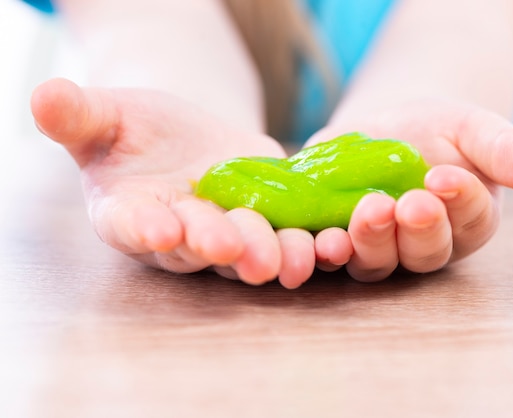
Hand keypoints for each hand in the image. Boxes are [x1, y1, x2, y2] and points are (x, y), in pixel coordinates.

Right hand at [31, 78, 316, 287]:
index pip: (131, 227)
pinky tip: (332, 238)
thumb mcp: (104, 117)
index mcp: (130, 216)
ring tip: (292, 257)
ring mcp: (228, 235)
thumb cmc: (133, 131)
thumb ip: (77, 115)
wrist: (181, 139)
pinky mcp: (269, 222)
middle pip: (197, 248)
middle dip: (216, 247)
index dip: (143, 229)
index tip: (156, 229)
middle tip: (234, 246)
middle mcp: (180, 239)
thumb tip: (42, 97)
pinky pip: (289, 236)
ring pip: (248, 253)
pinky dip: (311, 241)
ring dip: (271, 256)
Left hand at [307, 99, 512, 280]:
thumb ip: (505, 150)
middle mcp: (421, 246)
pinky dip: (326, 248)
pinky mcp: (335, 236)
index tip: (447, 177)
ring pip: (376, 261)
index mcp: (464, 224)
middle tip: (410, 205)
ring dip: (371, 242)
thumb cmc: (439, 132)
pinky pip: (331, 253)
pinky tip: (322, 236)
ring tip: (368, 213)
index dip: (461, 201)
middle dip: (417, 231)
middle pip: (423, 253)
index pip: (469, 221)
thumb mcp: (474, 130)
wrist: (386, 127)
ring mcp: (377, 247)